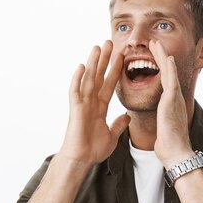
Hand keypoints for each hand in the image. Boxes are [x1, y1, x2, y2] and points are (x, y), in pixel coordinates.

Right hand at [58, 40, 130, 165]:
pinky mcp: (75, 109)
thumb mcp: (112, 135)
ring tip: (97, 47)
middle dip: (105, 60)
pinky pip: (76, 91)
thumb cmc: (93, 149)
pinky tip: (82, 66)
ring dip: (93, 63)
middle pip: (99, 76)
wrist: (82, 160)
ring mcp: (82, 104)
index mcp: (100, 107)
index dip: (116, 71)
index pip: (109, 84)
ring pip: (88, 79)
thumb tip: (127, 115)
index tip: (123, 58)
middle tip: (110, 43)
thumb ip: (119, 124)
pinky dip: (78, 79)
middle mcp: (91, 102)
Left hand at [149, 40, 192, 167]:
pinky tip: (167, 57)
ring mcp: (174, 98)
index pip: (163, 80)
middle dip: (160, 56)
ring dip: (163, 56)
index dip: (159, 67)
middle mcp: (174, 98)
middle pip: (167, 72)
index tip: (153, 55)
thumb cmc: (168, 145)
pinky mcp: (172, 101)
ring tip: (156, 43)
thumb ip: (162, 122)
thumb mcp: (163, 128)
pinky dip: (169, 68)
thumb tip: (159, 125)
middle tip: (154, 42)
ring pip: (168, 72)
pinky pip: (170, 81)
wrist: (176, 154)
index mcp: (169, 103)